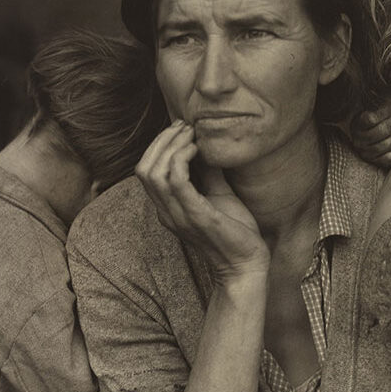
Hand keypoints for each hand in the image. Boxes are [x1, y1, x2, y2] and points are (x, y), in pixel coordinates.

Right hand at [135, 120, 269, 278]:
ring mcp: (178, 215)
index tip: (181, 129)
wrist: (247, 264)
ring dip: (171, 146)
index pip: (145, 171)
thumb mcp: (219, 195)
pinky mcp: (195, 216)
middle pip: (143, 168)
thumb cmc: (235, 232)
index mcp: (168, 208)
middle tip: (185, 127)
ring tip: (191, 134)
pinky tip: (197, 150)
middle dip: (161, 141)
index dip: (158, 145)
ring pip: (154, 172)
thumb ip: (208, 173)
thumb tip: (207, 146)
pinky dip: (182, 159)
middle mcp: (166, 212)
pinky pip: (176, 181)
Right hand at [351, 105, 390, 167]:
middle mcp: (358, 139)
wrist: (376, 133)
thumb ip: (378, 106)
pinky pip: (390, 158)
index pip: (372, 119)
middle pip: (383, 130)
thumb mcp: (376, 107)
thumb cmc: (380, 118)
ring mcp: (365, 152)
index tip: (388, 114)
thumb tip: (381, 106)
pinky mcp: (374, 161)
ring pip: (388, 144)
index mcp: (358, 123)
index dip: (385, 115)